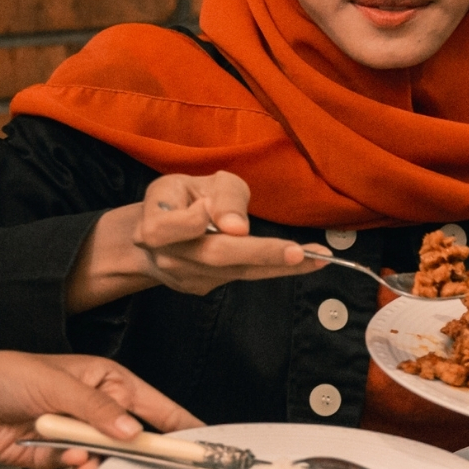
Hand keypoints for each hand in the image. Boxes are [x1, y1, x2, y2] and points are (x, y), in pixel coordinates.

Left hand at [0, 352, 201, 468]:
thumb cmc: (8, 375)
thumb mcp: (60, 385)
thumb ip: (99, 411)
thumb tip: (133, 433)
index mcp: (105, 379)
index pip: (152, 403)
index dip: (177, 423)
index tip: (202, 442)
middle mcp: (95, 406)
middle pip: (131, 436)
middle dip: (133, 453)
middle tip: (147, 468)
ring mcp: (75, 431)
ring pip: (105, 457)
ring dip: (99, 464)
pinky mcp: (54, 454)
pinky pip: (76, 467)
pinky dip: (71, 467)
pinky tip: (62, 458)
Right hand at [67, 171, 325, 311]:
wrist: (149, 237)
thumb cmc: (179, 199)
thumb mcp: (194, 182)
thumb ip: (220, 199)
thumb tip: (235, 226)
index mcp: (152, 222)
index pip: (166, 229)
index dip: (189, 222)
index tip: (211, 212)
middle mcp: (167, 256)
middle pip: (214, 255)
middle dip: (259, 253)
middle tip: (297, 251)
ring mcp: (185, 277)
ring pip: (236, 271)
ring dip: (279, 265)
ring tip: (320, 258)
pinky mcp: (203, 287)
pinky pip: (243, 276)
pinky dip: (275, 268)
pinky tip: (306, 262)